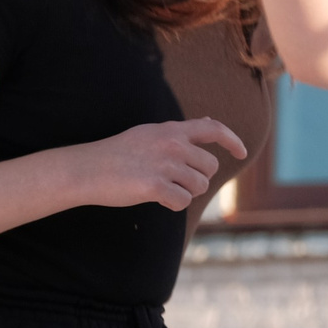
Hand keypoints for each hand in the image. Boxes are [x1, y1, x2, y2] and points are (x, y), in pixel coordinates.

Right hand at [77, 117, 249, 210]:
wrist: (86, 169)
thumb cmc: (117, 154)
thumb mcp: (149, 133)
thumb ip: (178, 132)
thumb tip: (208, 122)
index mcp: (171, 130)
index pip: (213, 129)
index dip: (232, 141)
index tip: (241, 152)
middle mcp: (173, 144)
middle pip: (210, 168)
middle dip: (197, 178)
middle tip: (172, 180)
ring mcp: (165, 165)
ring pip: (199, 187)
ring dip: (185, 192)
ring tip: (160, 187)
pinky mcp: (156, 186)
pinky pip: (183, 202)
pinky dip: (172, 205)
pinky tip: (155, 198)